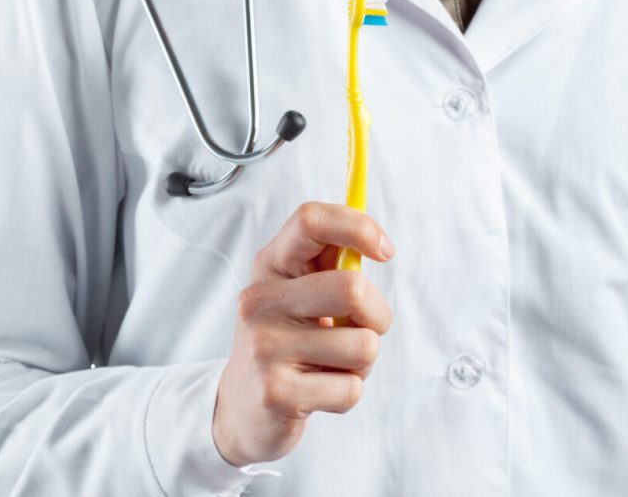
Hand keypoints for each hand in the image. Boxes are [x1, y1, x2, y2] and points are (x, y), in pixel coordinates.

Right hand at [212, 202, 394, 466]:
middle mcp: (259, 300)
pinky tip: (318, 390)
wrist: (242, 407)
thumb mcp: (297, 293)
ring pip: (364, 345)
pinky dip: (348, 392)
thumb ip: (332, 264)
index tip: (385, 251)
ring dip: (363, 361)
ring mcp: (264, 347)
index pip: (310, 220)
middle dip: (378, 315)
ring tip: (332, 364)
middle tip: (362, 328)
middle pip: (353, 288)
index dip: (359, 227)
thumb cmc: (287, 339)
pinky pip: (352, 388)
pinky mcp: (277, 393)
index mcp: (269, 265)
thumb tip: (377, 241)